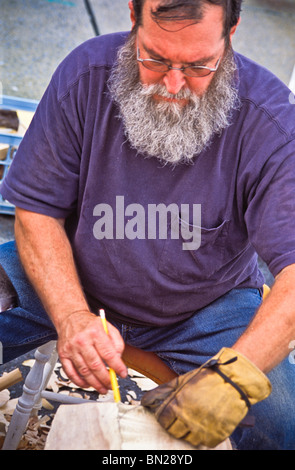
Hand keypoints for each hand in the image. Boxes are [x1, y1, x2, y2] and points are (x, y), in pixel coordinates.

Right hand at [57, 310, 126, 392]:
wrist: (70, 318)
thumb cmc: (90, 324)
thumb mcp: (108, 327)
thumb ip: (117, 342)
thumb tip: (119, 359)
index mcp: (95, 332)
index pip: (108, 354)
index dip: (117, 366)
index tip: (122, 373)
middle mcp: (82, 341)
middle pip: (95, 365)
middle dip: (106, 379)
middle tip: (112, 385)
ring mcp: (71, 349)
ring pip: (84, 371)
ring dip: (95, 384)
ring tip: (102, 388)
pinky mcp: (63, 355)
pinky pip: (70, 373)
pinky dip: (79, 382)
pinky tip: (88, 384)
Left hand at [141, 348, 271, 447]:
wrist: (234, 382)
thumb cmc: (207, 379)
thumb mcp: (182, 381)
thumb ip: (162, 391)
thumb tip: (145, 400)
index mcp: (177, 405)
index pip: (162, 420)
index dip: (164, 416)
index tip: (169, 412)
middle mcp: (188, 420)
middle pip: (173, 431)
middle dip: (174, 423)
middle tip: (182, 414)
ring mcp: (202, 430)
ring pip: (187, 438)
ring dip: (188, 430)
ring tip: (194, 418)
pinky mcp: (215, 436)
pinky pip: (203, 442)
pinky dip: (202, 435)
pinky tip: (205, 423)